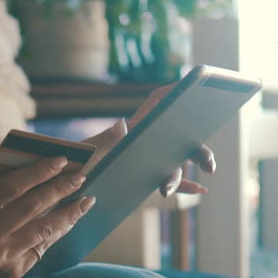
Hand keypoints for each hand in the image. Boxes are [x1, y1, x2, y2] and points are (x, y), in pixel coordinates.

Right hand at [0, 157, 95, 277]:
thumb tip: (33, 161)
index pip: (10, 188)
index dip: (38, 172)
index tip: (62, 160)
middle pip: (31, 207)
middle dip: (59, 189)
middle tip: (81, 176)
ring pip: (42, 230)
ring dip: (69, 213)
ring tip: (87, 200)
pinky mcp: (10, 272)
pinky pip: (41, 248)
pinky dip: (58, 232)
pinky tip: (71, 220)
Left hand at [81, 83, 216, 197]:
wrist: (69, 181)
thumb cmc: (77, 163)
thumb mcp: (90, 151)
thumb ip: (108, 139)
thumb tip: (124, 124)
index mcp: (134, 126)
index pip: (158, 102)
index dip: (175, 92)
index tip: (192, 88)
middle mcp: (146, 140)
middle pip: (179, 137)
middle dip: (198, 147)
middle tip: (208, 161)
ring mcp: (149, 159)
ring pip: (177, 161)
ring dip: (193, 167)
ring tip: (206, 176)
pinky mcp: (147, 176)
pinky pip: (170, 180)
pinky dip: (186, 185)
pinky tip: (201, 189)